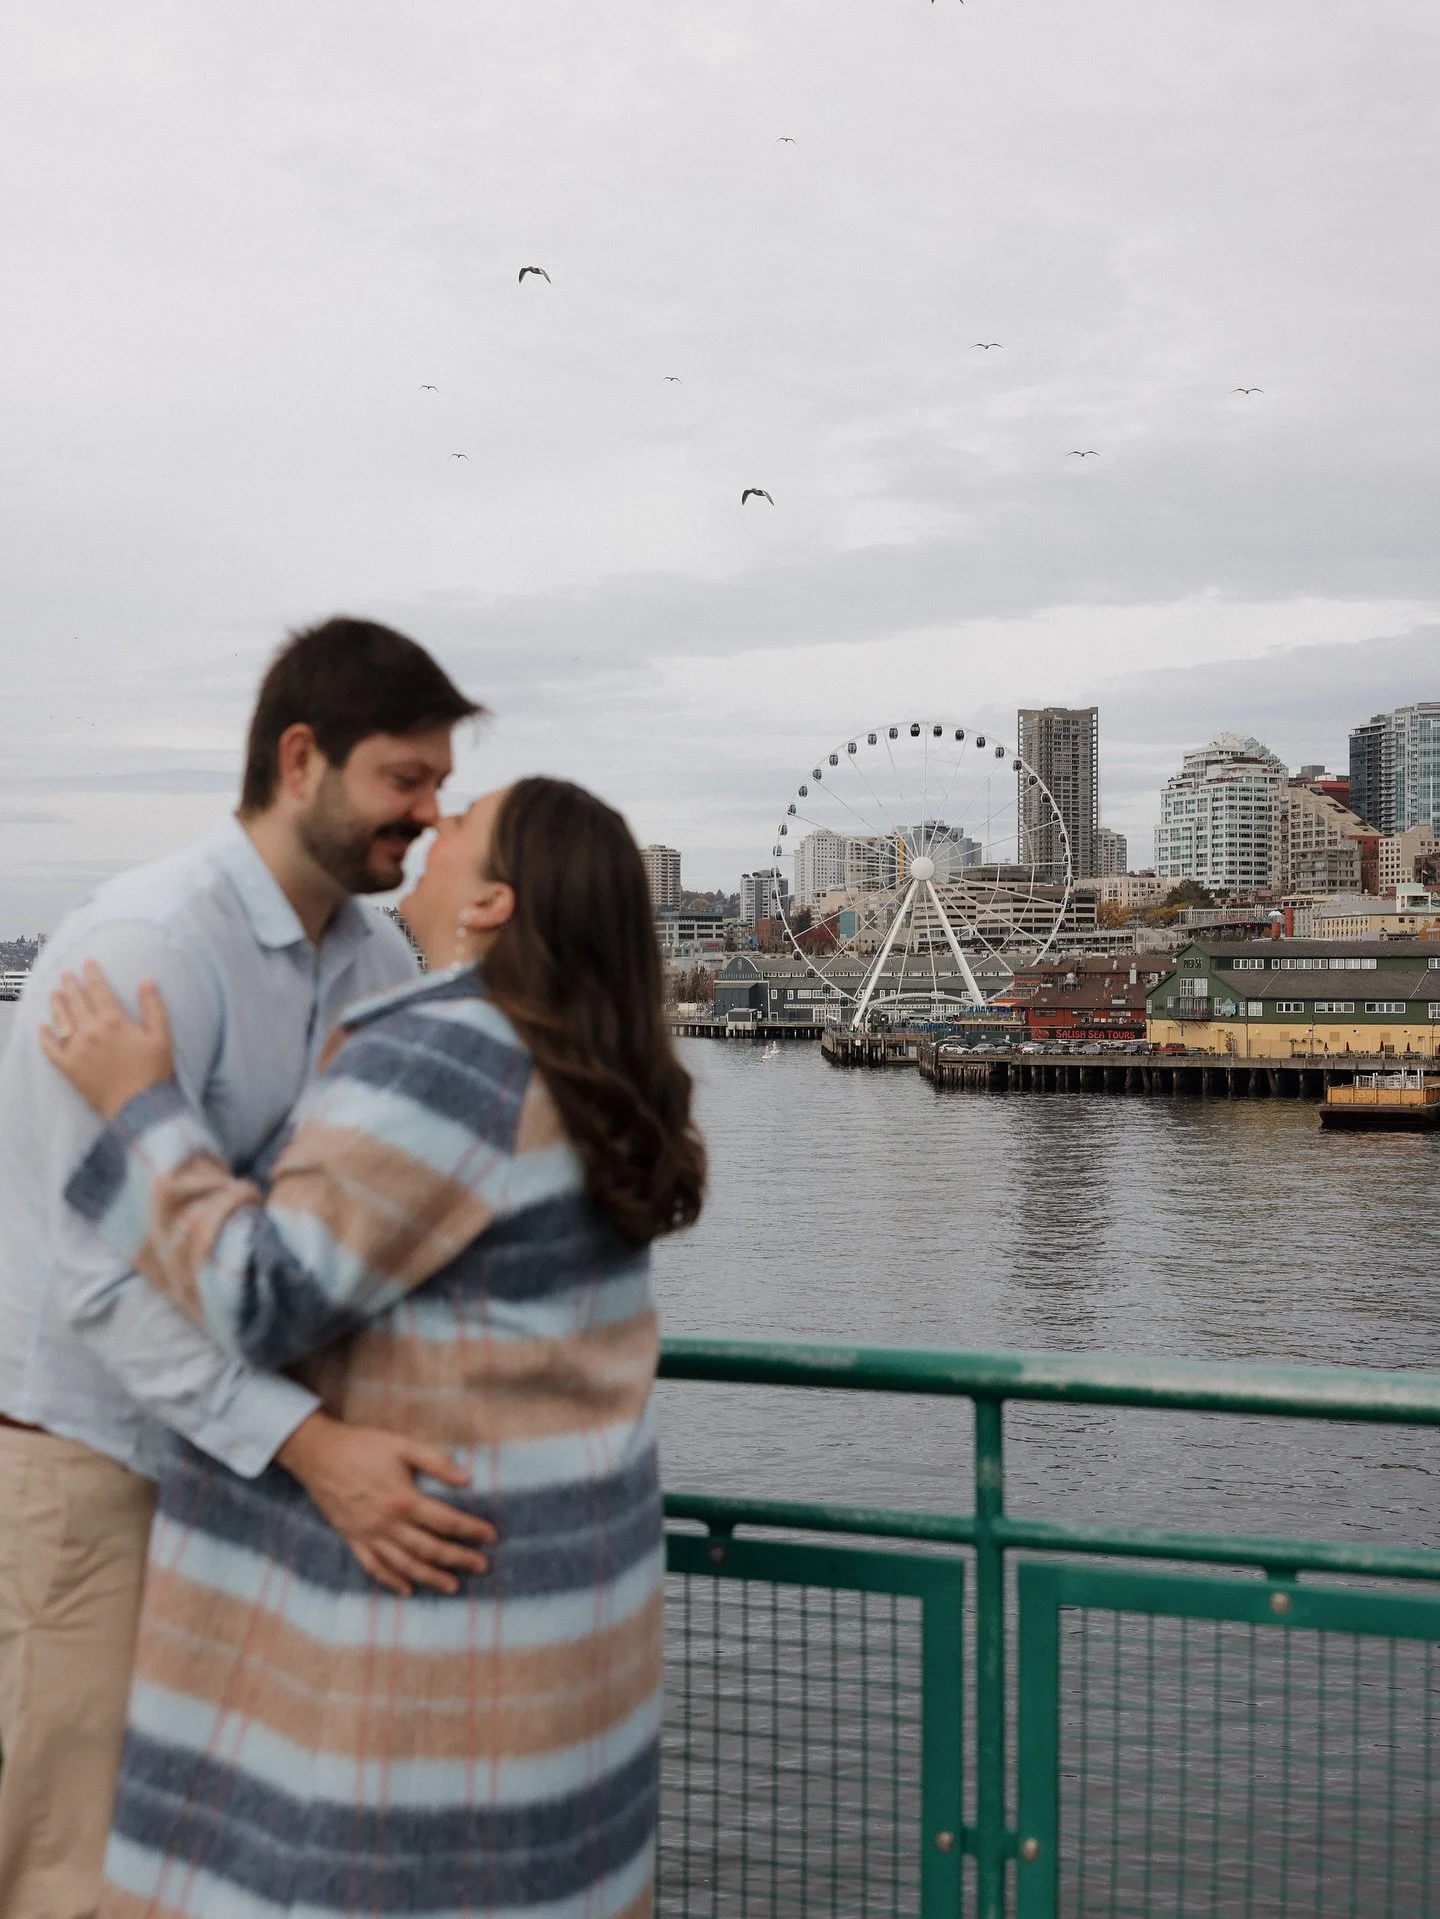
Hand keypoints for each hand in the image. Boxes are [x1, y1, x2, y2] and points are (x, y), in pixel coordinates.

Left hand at [38, 961, 174, 1119]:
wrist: (139, 1106)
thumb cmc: (153, 1072)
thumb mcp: (162, 1036)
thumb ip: (153, 1006)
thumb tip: (147, 980)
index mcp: (113, 1020)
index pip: (99, 990)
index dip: (92, 974)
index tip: (87, 962)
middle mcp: (91, 1031)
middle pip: (77, 1001)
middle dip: (71, 985)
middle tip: (65, 974)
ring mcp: (77, 1049)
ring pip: (62, 1020)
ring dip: (57, 1004)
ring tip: (54, 993)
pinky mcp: (69, 1068)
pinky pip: (51, 1049)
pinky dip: (45, 1037)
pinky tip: (42, 1028)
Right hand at [276, 1411, 495, 1596]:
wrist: (319, 1455)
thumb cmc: (364, 1446)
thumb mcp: (403, 1446)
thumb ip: (436, 1463)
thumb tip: (468, 1478)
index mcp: (405, 1499)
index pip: (446, 1521)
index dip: (471, 1530)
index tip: (491, 1536)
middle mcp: (389, 1523)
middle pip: (430, 1548)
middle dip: (459, 1559)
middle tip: (482, 1566)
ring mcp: (369, 1535)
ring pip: (405, 1564)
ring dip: (431, 1577)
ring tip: (453, 1587)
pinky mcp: (353, 1539)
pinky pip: (374, 1567)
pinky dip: (391, 1581)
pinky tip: (407, 1589)